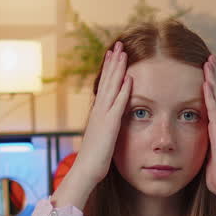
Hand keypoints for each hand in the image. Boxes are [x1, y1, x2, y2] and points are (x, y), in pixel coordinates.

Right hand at [52, 41, 131, 209]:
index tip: (114, 55)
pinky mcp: (109, 125)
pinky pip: (118, 104)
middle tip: (118, 45)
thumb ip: (106, 127)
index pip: (105, 86)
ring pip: (112, 87)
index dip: (110, 70)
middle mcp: (99, 110)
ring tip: (123, 52)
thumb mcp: (102, 138)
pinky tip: (129, 78)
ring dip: (118, 69)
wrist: (86, 170)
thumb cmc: (94, 159)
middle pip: (107, 81)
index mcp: (98, 113)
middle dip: (114, 62)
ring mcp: (103, 116)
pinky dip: (124, 91)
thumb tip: (109, 122)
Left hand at [201, 55, 215, 214]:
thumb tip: (192, 146)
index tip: (206, 71)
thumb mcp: (206, 158)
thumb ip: (202, 148)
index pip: (212, 102)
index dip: (211, 86)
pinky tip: (206, 82)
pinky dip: (210, 95)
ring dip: (213, 78)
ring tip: (209, 61)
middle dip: (213, 75)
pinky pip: (213, 109)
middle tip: (210, 57)